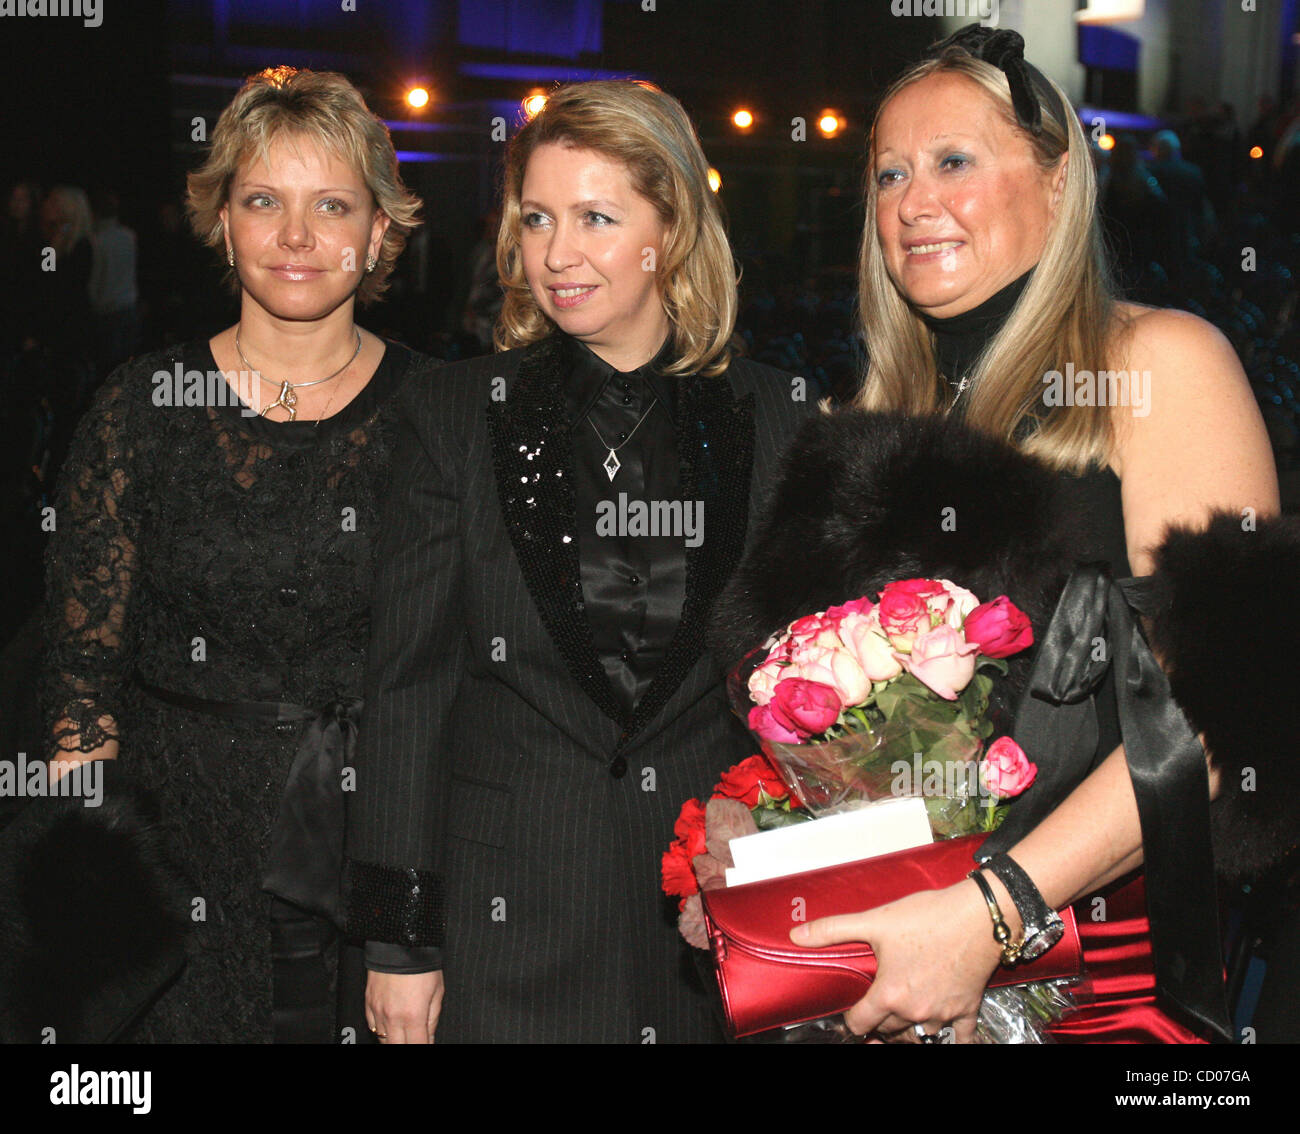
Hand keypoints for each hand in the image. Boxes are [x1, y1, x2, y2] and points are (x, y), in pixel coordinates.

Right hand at [366, 970, 443, 1043]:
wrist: (399, 943)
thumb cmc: (421, 964)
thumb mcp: (437, 992)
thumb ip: (433, 1019)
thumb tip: (430, 1037)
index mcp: (413, 1015)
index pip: (418, 1046)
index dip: (424, 1048)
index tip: (426, 1045)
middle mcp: (393, 1017)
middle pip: (397, 1047)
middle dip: (408, 1045)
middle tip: (415, 1040)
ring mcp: (378, 1011)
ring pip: (383, 1040)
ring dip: (395, 1040)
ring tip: (404, 1033)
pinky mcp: (368, 1003)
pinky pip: (372, 1026)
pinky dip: (382, 1030)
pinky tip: (391, 1026)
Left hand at [789, 880, 1002, 1042]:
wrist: (979, 916)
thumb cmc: (929, 917)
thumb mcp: (875, 920)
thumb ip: (833, 930)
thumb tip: (796, 935)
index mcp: (889, 994)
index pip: (860, 1024)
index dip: (852, 1018)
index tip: (852, 1010)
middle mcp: (915, 1010)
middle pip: (888, 1031)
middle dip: (879, 1022)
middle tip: (875, 1008)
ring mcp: (943, 1013)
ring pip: (919, 1036)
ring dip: (908, 1030)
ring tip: (900, 1016)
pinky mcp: (967, 1009)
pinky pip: (960, 1038)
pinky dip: (951, 1037)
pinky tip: (944, 1034)